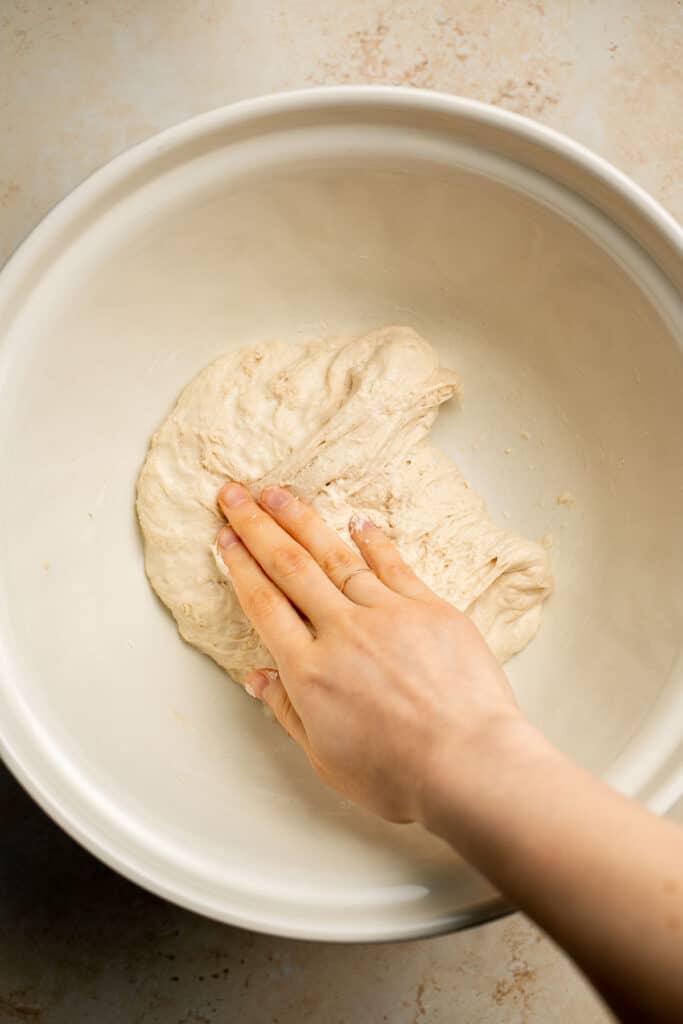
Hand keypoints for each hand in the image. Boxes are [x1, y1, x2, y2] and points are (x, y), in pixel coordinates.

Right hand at [216, 482, 520, 822]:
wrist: (470, 766)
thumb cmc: (398, 775)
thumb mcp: (325, 757)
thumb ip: (287, 710)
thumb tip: (256, 677)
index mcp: (309, 671)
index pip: (264, 604)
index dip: (239, 566)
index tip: (224, 537)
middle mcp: (342, 632)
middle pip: (290, 567)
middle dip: (256, 526)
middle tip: (234, 493)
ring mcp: (388, 614)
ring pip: (336, 556)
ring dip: (302, 521)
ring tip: (278, 493)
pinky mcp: (430, 608)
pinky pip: (394, 564)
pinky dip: (372, 539)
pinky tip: (355, 520)